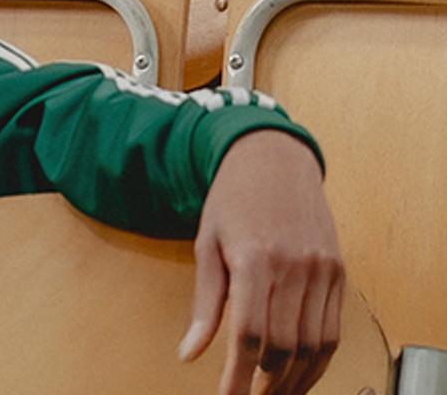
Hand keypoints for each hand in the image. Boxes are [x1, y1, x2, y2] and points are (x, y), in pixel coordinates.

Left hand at [181, 132, 342, 394]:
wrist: (273, 158)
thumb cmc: (233, 198)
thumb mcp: (206, 242)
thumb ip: (204, 303)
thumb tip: (189, 354)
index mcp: (253, 257)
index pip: (250, 334)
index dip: (239, 376)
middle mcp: (293, 265)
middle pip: (285, 346)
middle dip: (267, 383)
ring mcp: (321, 270)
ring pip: (314, 346)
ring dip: (295, 379)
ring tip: (275, 393)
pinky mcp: (339, 273)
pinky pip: (333, 331)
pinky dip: (318, 360)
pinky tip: (301, 371)